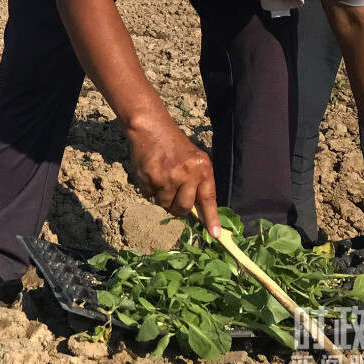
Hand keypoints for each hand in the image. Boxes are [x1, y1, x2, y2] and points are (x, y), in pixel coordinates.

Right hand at [128, 117, 220, 236]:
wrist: (150, 128)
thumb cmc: (173, 144)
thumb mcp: (193, 159)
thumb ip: (197, 182)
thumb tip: (195, 209)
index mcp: (202, 169)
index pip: (208, 199)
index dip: (211, 218)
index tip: (215, 235)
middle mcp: (187, 174)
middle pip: (183, 207)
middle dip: (177, 208)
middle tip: (173, 197)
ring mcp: (167, 177)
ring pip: (164, 204)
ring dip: (161, 197)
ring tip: (160, 179)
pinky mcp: (149, 178)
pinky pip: (149, 196)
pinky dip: (148, 189)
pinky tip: (150, 174)